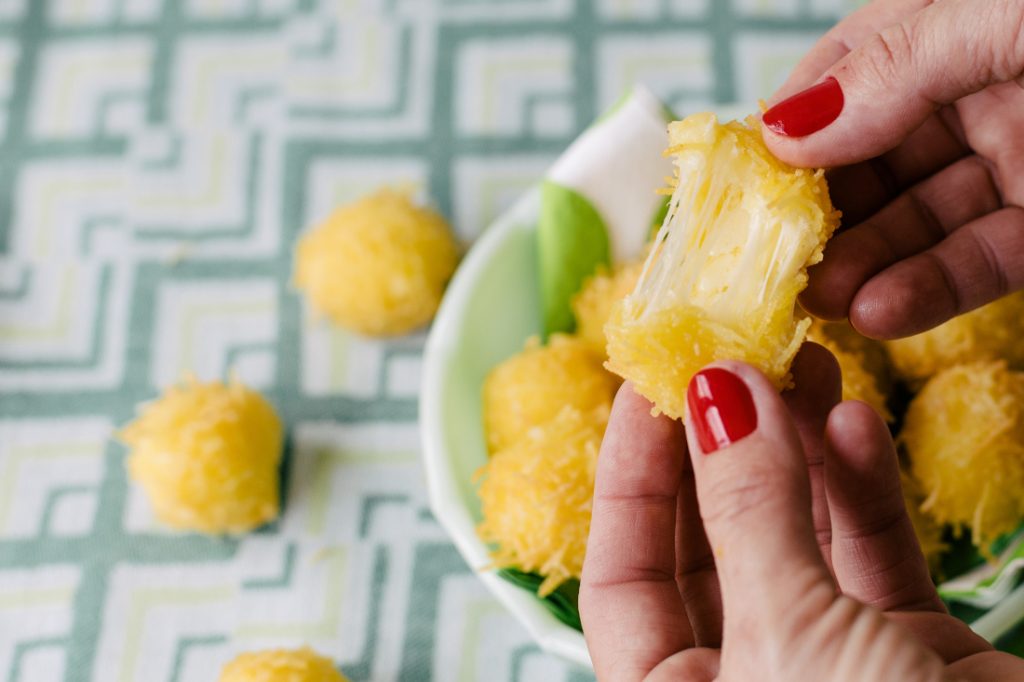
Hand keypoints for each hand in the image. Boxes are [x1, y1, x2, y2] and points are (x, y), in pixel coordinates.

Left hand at [579, 345, 1023, 680]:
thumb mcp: (791, 638)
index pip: (621, 575)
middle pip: (708, 546)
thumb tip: (712, 394)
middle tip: (727, 358)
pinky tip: (851, 420)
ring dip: (796, 451)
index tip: (644, 384)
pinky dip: (864, 491)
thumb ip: (750, 513)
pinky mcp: (910, 661)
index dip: (627, 476)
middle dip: (718, 449)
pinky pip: (873, 562)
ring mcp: (828, 669)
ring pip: (796, 540)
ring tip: (795, 362)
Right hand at [759, 0, 1023, 338]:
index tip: (741, 187)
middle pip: (865, 164)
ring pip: (915, 223)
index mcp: (945, 29)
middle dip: (815, 217)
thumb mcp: (1002, 14)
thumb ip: (896, 67)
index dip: (788, 132)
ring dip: (860, 268)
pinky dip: (926, 294)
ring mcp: (1010, 160)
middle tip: (769, 266)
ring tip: (817, 304)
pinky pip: (980, 263)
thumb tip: (780, 130)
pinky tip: (876, 315)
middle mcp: (969, 94)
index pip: (841, 81)